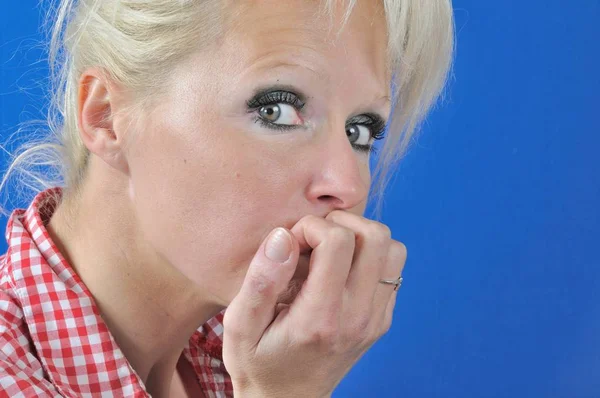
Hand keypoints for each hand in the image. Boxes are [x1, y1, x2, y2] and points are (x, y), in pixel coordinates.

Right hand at [223, 210, 406, 396]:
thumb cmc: (258, 362)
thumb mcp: (240, 326)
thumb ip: (260, 280)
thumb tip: (283, 235)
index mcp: (320, 318)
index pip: (338, 243)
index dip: (311, 228)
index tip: (291, 244)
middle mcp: (357, 317)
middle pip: (375, 238)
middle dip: (340, 224)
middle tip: (313, 241)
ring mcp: (375, 319)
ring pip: (392, 249)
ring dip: (361, 239)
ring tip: (330, 252)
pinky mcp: (382, 319)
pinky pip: (392, 270)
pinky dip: (369, 258)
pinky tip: (340, 271)